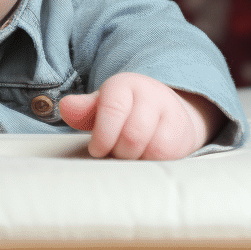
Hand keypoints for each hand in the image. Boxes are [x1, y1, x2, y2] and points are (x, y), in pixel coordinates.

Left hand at [58, 72, 223, 159]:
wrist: (167, 111)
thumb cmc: (124, 111)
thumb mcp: (101, 106)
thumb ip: (83, 109)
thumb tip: (65, 107)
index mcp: (124, 85)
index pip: (112, 109)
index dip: (103, 136)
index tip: (96, 150)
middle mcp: (151, 95)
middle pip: (132, 136)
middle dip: (118, 152)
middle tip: (113, 153)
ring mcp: (171, 114)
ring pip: (152, 149)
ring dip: (135, 160)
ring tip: (129, 155)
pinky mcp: (185, 136)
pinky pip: (167, 158)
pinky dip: (151, 164)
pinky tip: (145, 159)